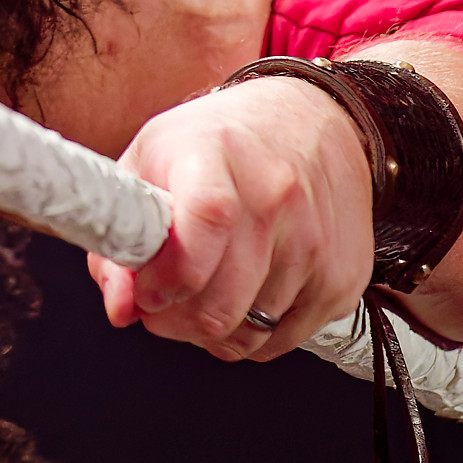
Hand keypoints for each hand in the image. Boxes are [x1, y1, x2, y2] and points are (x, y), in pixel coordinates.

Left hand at [87, 75, 375, 360]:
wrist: (312, 122)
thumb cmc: (219, 143)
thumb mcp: (151, 159)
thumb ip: (122, 235)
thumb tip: (120, 309)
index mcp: (216, 155)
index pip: (206, 220)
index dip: (169, 274)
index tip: (145, 292)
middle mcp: (275, 197)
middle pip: (222, 300)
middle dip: (174, 320)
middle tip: (159, 307)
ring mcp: (315, 241)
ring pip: (248, 332)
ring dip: (210, 330)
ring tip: (197, 296)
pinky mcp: (343, 278)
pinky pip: (282, 340)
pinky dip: (250, 334)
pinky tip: (238, 298)